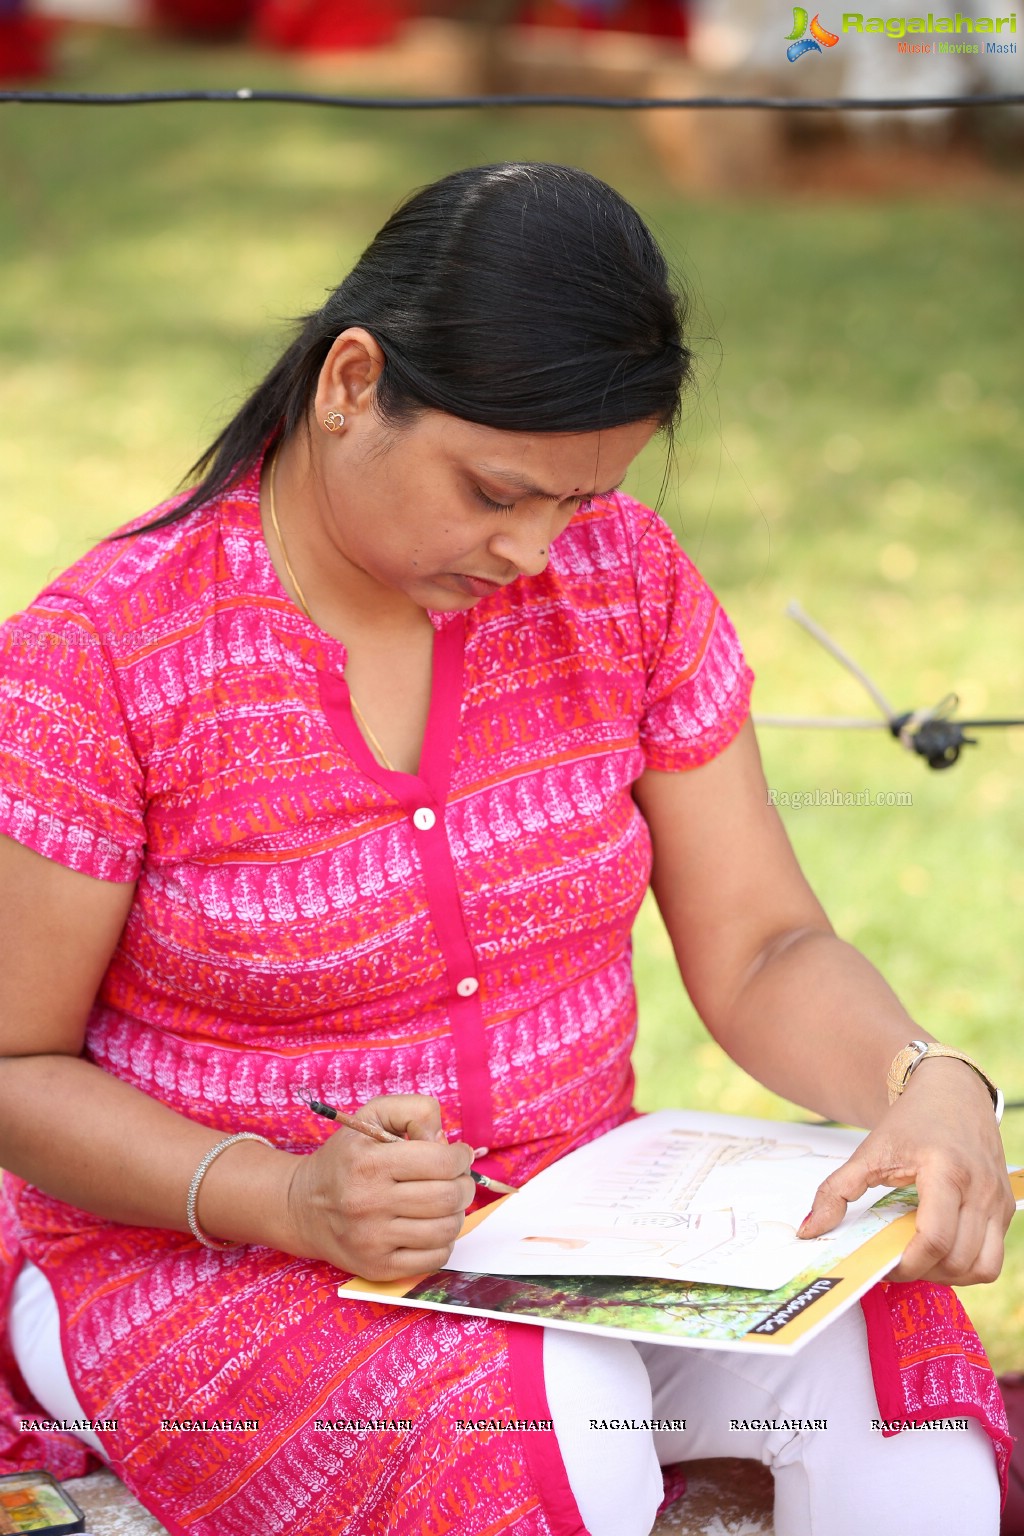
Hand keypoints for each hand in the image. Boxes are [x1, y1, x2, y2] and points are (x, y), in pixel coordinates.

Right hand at [284, 1094, 475, 1280]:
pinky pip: (435, 1259)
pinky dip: (444, 1241)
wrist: (304, 1207)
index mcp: (369, 1163)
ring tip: (443, 1202)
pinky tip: (431, 1225)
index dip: (460, 1157)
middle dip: (464, 1185)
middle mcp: (368, 1203)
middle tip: (457, 1179)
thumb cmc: (346, 1158)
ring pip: (446, 1230)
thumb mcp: (373, 1116)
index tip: (458, 1155)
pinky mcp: (378, 1268)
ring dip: (456, 1213)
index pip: (441, 1163)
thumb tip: (445, 1141)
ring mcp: (373, 1241)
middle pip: (448, 1197)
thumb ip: (414, 1111)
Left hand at [797, 1058, 1014, 1284]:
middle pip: (957, 1260)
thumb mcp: (869, 1152)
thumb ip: (835, 1191)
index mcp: (946, 1171)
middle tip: (896, 1262)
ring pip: (983, 1268)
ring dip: (949, 1275)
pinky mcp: (1006, 1208)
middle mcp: (980, 1188)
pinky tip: (941, 1250)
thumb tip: (808, 1231)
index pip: (934, 1239)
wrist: (951, 1092)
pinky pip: (993, 1257)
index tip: (883, 1264)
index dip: (907, 1263)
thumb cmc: (912, 1120)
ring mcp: (998, 1200)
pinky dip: (967, 1266)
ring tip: (920, 1259)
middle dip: (923, 1272)